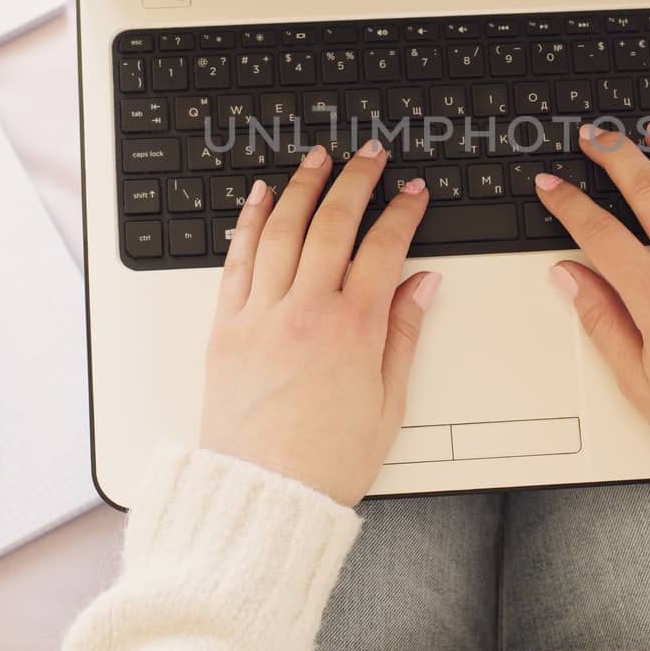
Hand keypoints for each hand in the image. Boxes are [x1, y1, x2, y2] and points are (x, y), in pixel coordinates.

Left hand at [200, 142, 440, 506]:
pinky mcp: (227, 327)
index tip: (413, 193)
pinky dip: (248, 222)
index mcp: (353, 329)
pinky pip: (237, 260)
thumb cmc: (326, 462)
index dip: (403, 213)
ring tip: (318, 158)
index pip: (385, 248)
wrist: (264, 496)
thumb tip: (423, 286)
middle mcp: (305, 311)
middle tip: (370, 154)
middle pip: (333, 223)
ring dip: (303, 187)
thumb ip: (405, 336)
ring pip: (282, 229)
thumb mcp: (389, 404)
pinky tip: (259, 198)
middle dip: (357, 180)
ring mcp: (261, 315)